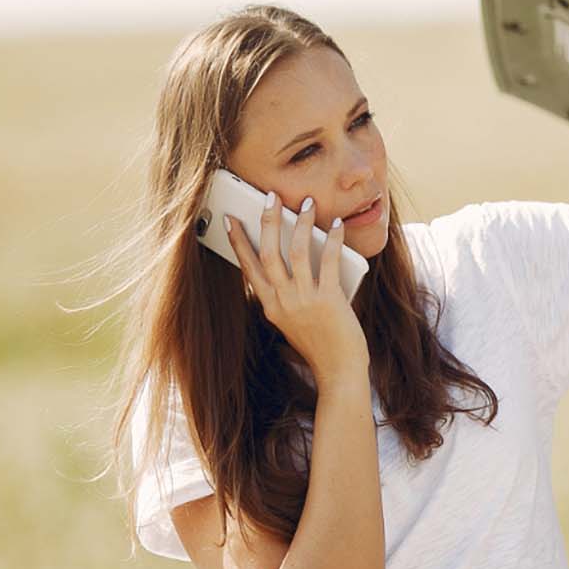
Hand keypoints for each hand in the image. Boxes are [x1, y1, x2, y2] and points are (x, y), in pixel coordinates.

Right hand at [225, 192, 369, 382]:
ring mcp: (304, 300)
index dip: (238, 241)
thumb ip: (289, 295)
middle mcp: (282, 301)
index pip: (248, 267)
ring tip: (305, 202)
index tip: (230, 219)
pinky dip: (332, 239)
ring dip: (300, 223)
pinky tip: (336, 225)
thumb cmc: (320, 346)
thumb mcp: (293, 321)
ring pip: (295, 251)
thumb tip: (295, 259)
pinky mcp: (328, 300)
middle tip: (270, 196)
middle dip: (267, 220)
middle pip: (268, 252)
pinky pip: (328, 261)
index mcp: (270, 306)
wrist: (338, 372)